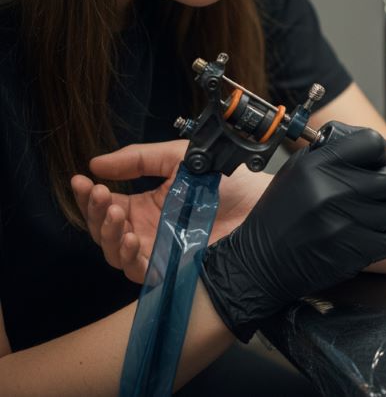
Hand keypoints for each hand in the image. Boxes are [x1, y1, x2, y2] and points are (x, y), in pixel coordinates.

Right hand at [71, 140, 267, 282]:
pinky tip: (132, 238)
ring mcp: (159, 250)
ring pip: (114, 252)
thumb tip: (97, 162)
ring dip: (108, 233)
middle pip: (105, 230)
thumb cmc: (228, 182)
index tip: (82, 180)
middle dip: (95, 212)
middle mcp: (148, 230)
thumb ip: (139, 159)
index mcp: (147, 205)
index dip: (90, 195)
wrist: (260, 203)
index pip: (107, 204)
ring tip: (114, 213)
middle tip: (98, 193)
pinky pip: (138, 271)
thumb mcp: (178, 158)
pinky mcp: (172, 268)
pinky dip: (129, 257)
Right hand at [199, 123, 385, 341]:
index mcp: (318, 165)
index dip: (383, 152)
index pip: (372, 142)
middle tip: (377, 195)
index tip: (381, 162)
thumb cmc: (279, 215)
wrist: (259, 263)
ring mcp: (346, 222)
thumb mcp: (296, 172)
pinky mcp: (357, 251)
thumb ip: (330, 155)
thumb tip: (370, 145)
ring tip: (369, 219)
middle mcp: (333, 190)